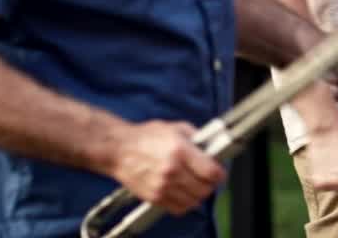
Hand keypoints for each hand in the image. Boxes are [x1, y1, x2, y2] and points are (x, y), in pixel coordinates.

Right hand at [111, 121, 225, 215]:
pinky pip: (178, 209)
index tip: (220, 173)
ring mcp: (162, 186)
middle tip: (208, 179)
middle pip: (204, 189)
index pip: (211, 172)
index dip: (220, 174)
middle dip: (211, 184)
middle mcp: (172, 171)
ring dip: (198, 195)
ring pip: (193, 201)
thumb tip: (212, 146)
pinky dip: (185, 204)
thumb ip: (197, 138)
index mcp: (180, 151)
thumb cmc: (145, 137)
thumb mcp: (176, 128)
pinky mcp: (154, 197)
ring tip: (196, 186)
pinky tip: (184, 194)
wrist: (118, 150)